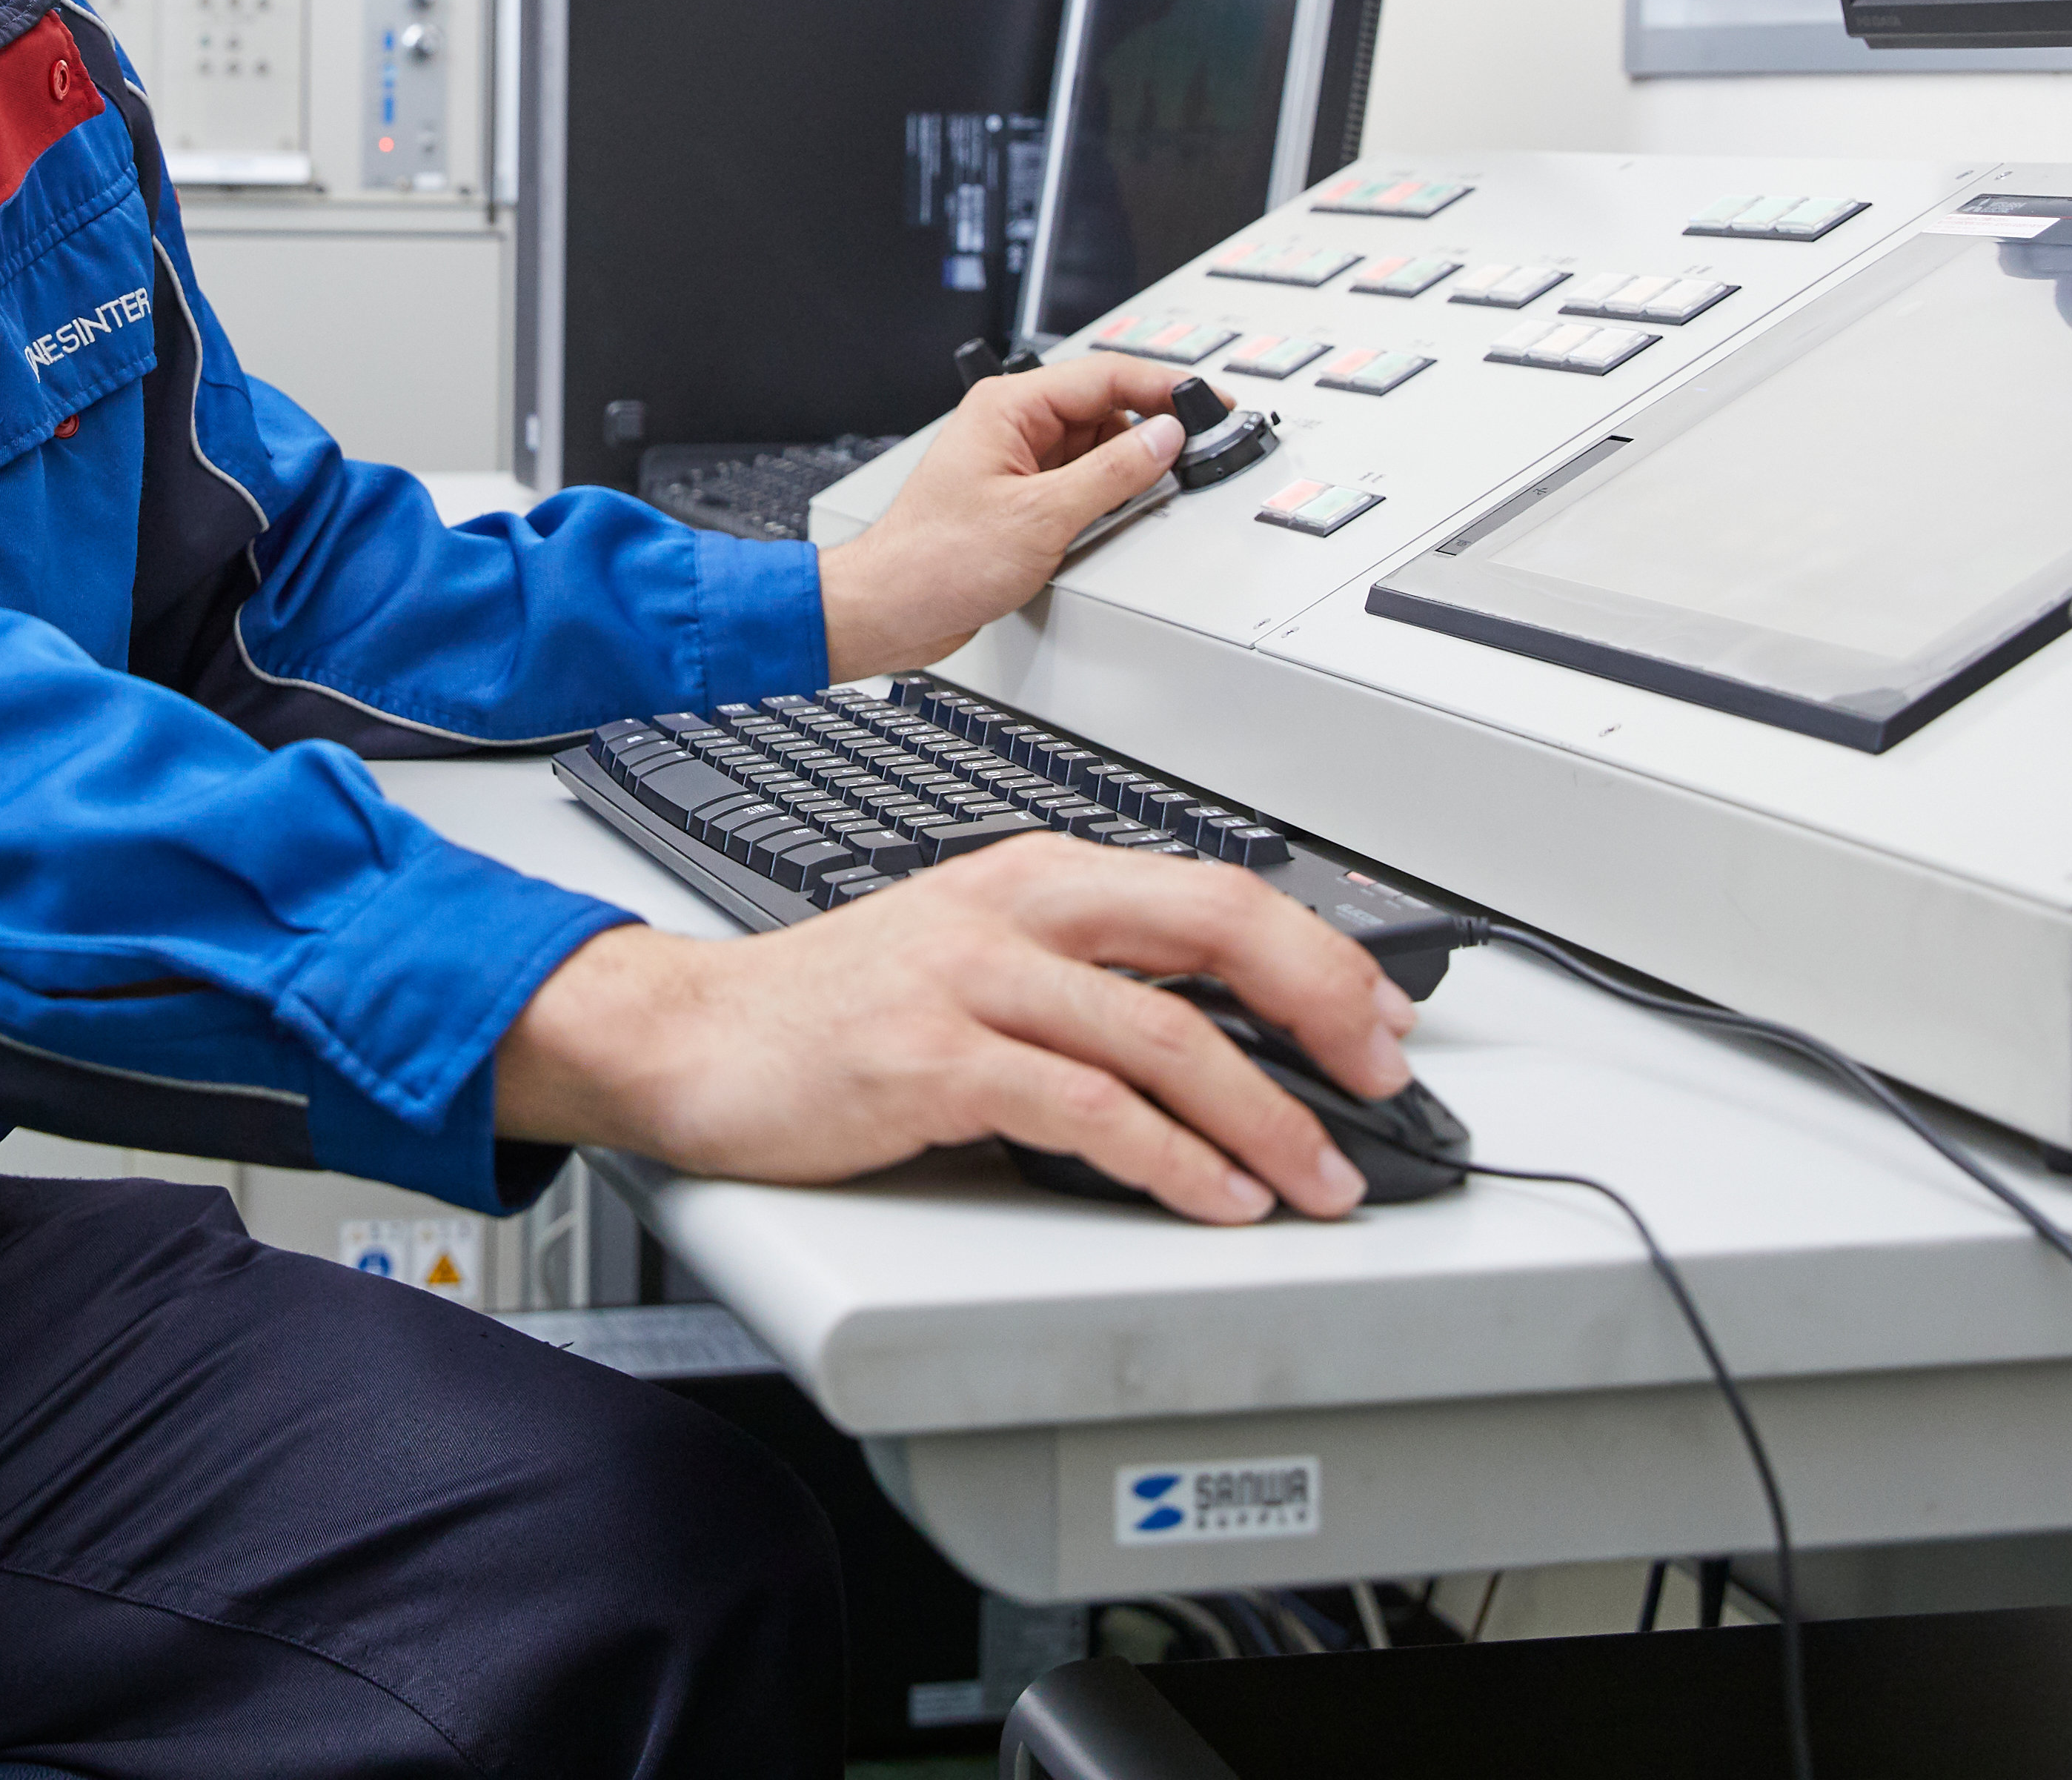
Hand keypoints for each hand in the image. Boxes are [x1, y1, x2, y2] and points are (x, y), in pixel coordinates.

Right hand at [493, 833, 1419, 1221]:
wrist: (689, 1036)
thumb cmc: (829, 1009)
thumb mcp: (969, 953)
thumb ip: (1079, 974)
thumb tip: (1210, 1032)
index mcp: (1033, 874)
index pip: (1212, 889)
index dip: (1316, 952)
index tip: (1380, 1017)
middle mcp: (1012, 908)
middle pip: (1213, 926)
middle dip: (1322, 1005)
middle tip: (1382, 1078)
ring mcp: (971, 980)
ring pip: (1165, 1034)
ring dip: (1266, 1116)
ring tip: (1319, 1177)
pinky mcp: (933, 1062)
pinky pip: (1088, 1111)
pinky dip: (1173, 1161)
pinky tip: (1215, 1197)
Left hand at [813, 356, 1189, 680]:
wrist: (892, 609)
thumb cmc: (936, 559)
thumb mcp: (1042, 516)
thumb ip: (1113, 473)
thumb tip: (1165, 438)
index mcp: (1008, 406)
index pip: (1104, 375)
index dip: (1164, 385)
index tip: (1210, 399)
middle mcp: (1011, 426)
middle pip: (1105, 409)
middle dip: (1149, 433)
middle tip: (1196, 454)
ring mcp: (1016, 462)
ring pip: (1096, 448)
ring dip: (1126, 470)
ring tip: (1150, 495)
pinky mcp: (1021, 498)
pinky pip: (1080, 482)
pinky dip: (1106, 497)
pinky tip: (1115, 518)